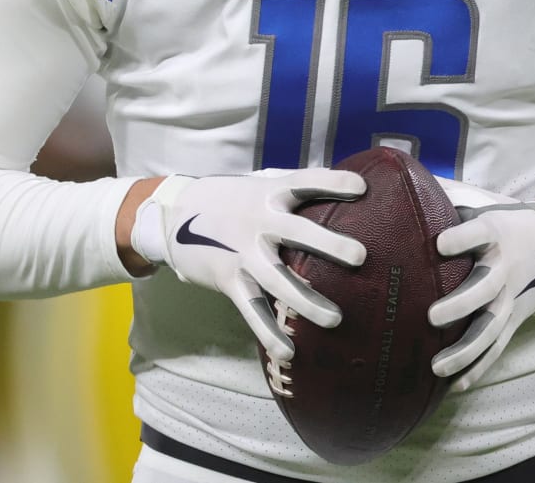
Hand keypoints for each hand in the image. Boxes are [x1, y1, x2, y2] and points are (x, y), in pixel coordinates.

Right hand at [131, 169, 366, 364]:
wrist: (173, 216)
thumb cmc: (230, 200)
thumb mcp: (257, 185)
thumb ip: (292, 189)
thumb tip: (343, 190)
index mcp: (269, 193)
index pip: (304, 182)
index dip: (332, 183)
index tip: (361, 190)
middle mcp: (258, 222)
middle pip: (298, 232)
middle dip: (328, 244)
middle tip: (359, 256)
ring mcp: (243, 252)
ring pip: (278, 280)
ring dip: (306, 301)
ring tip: (335, 320)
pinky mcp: (229, 278)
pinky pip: (252, 310)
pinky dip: (269, 332)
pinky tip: (289, 353)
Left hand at [428, 184, 534, 391]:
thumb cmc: (504, 224)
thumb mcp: (482, 208)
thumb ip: (445, 205)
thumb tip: (400, 186)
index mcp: (494, 232)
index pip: (478, 233)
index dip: (461, 238)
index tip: (440, 244)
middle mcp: (503, 267)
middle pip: (484, 288)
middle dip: (460, 305)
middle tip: (432, 316)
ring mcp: (511, 297)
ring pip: (491, 328)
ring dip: (465, 350)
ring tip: (437, 366)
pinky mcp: (515, 318)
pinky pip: (497, 347)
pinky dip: (479, 367)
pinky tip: (457, 385)